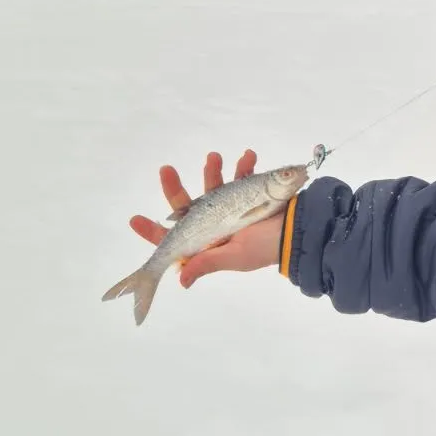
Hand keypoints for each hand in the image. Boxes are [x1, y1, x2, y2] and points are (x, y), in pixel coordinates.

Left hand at [129, 149, 283, 287]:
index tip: (136, 219)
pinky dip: (244, 164)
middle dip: (174, 186)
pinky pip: (241, 175)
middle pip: (186, 204)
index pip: (173, 240)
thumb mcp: (235, 257)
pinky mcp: (248, 192)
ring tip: (215, 157)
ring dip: (212, 170)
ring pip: (212, 184)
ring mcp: (230, 206)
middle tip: (166, 169)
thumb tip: (181, 279)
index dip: (152, 231)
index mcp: (207, 242)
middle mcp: (214, 223)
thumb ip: (208, 262)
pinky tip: (249, 156)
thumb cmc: (266, 248)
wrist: (299, 232)